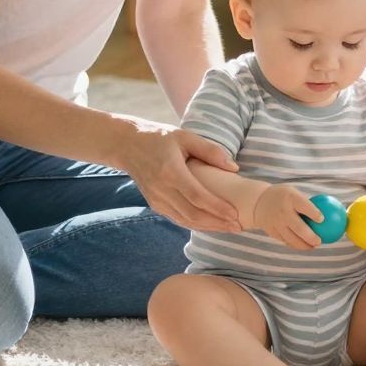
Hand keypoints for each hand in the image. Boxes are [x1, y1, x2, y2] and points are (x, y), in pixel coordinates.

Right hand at [117, 122, 240, 234]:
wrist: (127, 146)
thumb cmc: (160, 138)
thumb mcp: (185, 137)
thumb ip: (210, 151)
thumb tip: (234, 168)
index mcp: (171, 171)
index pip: (197, 197)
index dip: (217, 208)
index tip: (235, 215)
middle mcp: (162, 189)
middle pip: (193, 214)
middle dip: (217, 223)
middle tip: (238, 226)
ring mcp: (156, 199)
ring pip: (185, 220)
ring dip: (208, 227)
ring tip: (228, 228)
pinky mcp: (155, 204)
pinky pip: (177, 219)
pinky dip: (195, 224)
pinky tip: (210, 224)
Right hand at [252, 184, 323, 250]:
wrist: (258, 201)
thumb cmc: (283, 196)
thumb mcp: (293, 193)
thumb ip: (307, 203)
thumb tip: (330, 210)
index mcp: (290, 198)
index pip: (304, 206)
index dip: (314, 213)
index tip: (322, 220)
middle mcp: (282, 211)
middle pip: (298, 227)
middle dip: (310, 237)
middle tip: (319, 241)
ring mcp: (276, 222)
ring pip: (291, 238)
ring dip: (303, 245)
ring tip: (313, 247)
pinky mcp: (272, 231)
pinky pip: (285, 240)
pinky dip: (294, 244)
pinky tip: (303, 246)